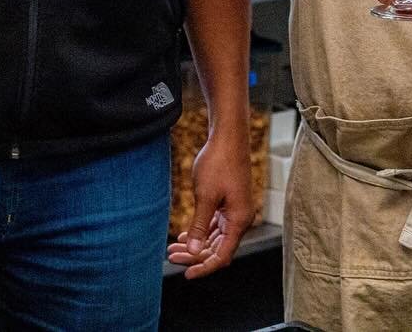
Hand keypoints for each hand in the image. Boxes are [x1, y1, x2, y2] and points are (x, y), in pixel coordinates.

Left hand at [166, 124, 253, 278]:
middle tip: (171, 257)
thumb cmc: (219, 163)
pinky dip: (201, 232)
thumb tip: (194, 252)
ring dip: (196, 245)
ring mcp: (235, 211)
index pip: (223, 256)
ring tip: (173, 248)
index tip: (186, 274)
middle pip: (218, 249)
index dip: (204, 267)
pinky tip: (185, 236)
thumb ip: (200, 226)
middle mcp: (241, 219)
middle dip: (195, 256)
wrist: (228, 137)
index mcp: (239, 220)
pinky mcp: (229, 203)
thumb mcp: (205, 197)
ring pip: (216, 238)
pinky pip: (216, 226)